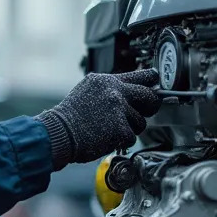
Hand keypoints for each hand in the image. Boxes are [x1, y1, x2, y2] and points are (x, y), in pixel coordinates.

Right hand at [36, 69, 161, 168]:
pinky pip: (132, 136)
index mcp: (107, 81)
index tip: (157, 84)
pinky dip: (122, 141)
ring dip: (130, 128)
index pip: (140, 75)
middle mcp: (115, 92)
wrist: (59, 133)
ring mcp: (119, 110)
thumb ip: (110, 89)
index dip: (152, 81)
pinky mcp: (121, 129)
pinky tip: (106, 138)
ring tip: (109, 128)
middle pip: (149, 96)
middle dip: (150, 106)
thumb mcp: (89, 91)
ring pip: (141, 121)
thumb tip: (131, 92)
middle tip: (144, 111)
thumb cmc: (71, 116)